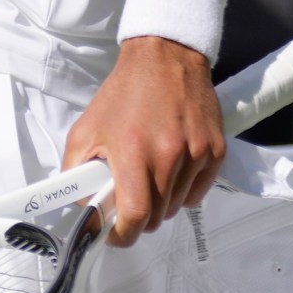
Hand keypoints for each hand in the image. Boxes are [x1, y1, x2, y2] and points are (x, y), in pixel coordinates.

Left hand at [63, 36, 226, 247]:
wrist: (164, 58)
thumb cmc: (123, 94)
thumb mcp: (86, 128)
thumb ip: (76, 169)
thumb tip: (82, 205)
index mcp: (133, 150)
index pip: (135, 213)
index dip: (122, 233)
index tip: (113, 234)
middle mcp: (169, 155)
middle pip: (157, 215)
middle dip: (138, 218)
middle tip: (127, 202)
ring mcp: (197, 154)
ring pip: (177, 206)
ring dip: (160, 203)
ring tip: (148, 176)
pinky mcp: (216, 151)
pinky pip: (197, 192)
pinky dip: (182, 191)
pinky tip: (170, 169)